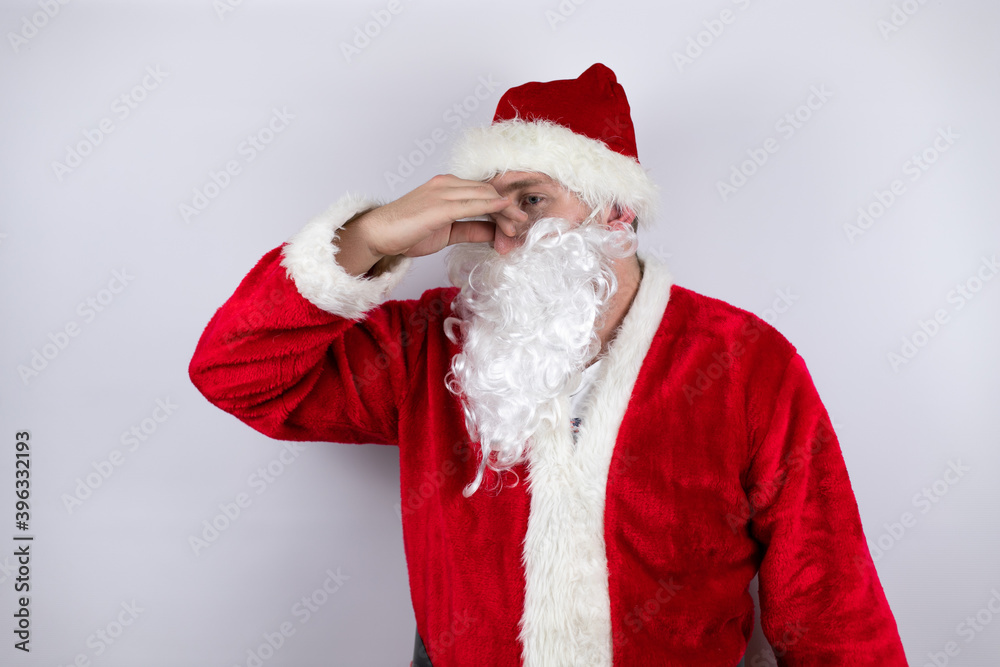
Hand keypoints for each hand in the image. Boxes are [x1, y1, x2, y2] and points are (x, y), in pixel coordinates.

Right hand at [356, 174, 506, 258]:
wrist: (378, 234)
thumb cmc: (407, 232)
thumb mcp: (447, 232)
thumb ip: (471, 229)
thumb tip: (495, 233)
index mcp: (447, 187)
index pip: (483, 191)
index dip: (503, 205)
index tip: (516, 221)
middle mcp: (447, 184)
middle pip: (488, 191)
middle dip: (508, 208)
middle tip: (522, 225)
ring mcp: (442, 192)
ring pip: (484, 195)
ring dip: (505, 211)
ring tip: (519, 225)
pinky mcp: (438, 205)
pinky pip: (471, 204)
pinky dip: (491, 206)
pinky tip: (505, 209)